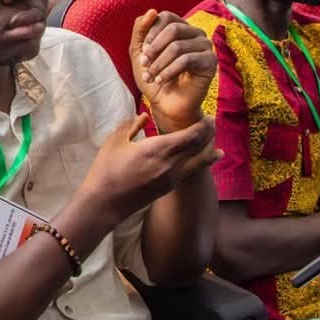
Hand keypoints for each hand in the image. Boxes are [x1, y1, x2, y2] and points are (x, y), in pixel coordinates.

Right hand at [81, 111, 220, 223]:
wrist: (105, 202)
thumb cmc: (106, 169)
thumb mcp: (115, 140)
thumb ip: (131, 125)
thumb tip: (144, 116)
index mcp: (158, 149)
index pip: (192, 135)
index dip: (203, 125)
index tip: (207, 117)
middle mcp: (171, 164)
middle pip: (200, 147)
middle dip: (209, 134)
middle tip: (212, 123)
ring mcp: (172, 178)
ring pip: (200, 162)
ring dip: (208, 150)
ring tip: (214, 142)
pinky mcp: (169, 188)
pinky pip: (191, 172)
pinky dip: (200, 163)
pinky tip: (203, 160)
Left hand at [130, 10, 216, 134]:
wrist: (166, 105)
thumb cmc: (153, 78)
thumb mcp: (139, 52)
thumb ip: (140, 30)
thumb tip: (151, 11)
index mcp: (180, 27)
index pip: (166, 17)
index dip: (151, 33)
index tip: (142, 53)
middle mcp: (195, 34)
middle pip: (173, 29)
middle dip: (154, 49)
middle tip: (144, 65)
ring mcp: (205, 47)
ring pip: (178, 47)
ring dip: (159, 63)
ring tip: (150, 76)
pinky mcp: (210, 62)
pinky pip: (187, 60)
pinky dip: (169, 71)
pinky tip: (161, 80)